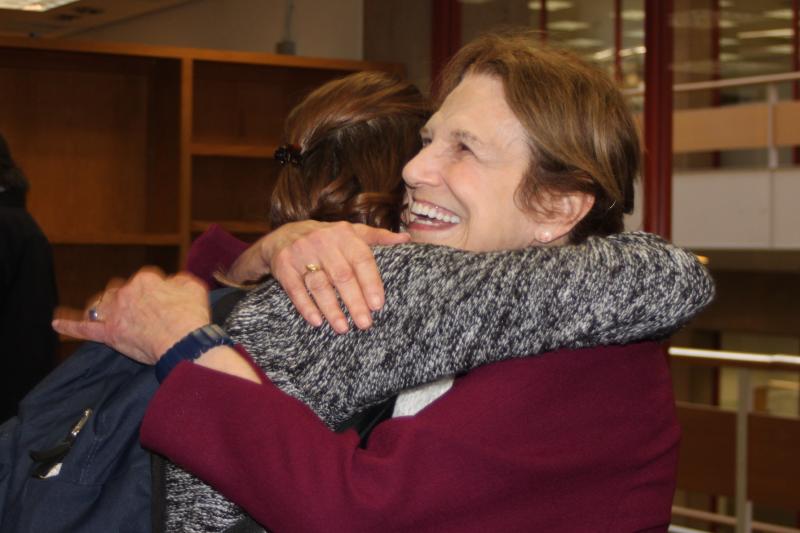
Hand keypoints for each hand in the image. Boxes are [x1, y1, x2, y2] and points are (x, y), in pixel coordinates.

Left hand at [53, 267, 210, 364]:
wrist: (184, 342)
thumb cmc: (191, 316)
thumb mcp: (194, 288)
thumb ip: (179, 281)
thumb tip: (173, 282)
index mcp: (145, 279)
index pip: (145, 280)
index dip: (154, 292)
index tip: (163, 302)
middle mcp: (126, 292)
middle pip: (120, 291)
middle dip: (127, 298)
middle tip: (141, 312)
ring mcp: (115, 313)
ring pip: (101, 305)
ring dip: (103, 307)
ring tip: (107, 313)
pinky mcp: (108, 333)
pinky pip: (84, 329)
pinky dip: (69, 326)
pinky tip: (56, 325)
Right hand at [230, 221, 409, 332]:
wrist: (283, 236)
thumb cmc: (326, 239)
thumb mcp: (350, 233)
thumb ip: (378, 237)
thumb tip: (406, 239)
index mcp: (343, 234)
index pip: (362, 259)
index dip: (371, 283)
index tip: (378, 305)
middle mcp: (322, 241)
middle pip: (342, 276)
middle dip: (355, 302)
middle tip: (365, 324)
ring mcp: (301, 253)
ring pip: (319, 285)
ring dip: (332, 309)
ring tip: (343, 328)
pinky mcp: (283, 266)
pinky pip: (296, 290)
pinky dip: (306, 307)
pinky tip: (317, 322)